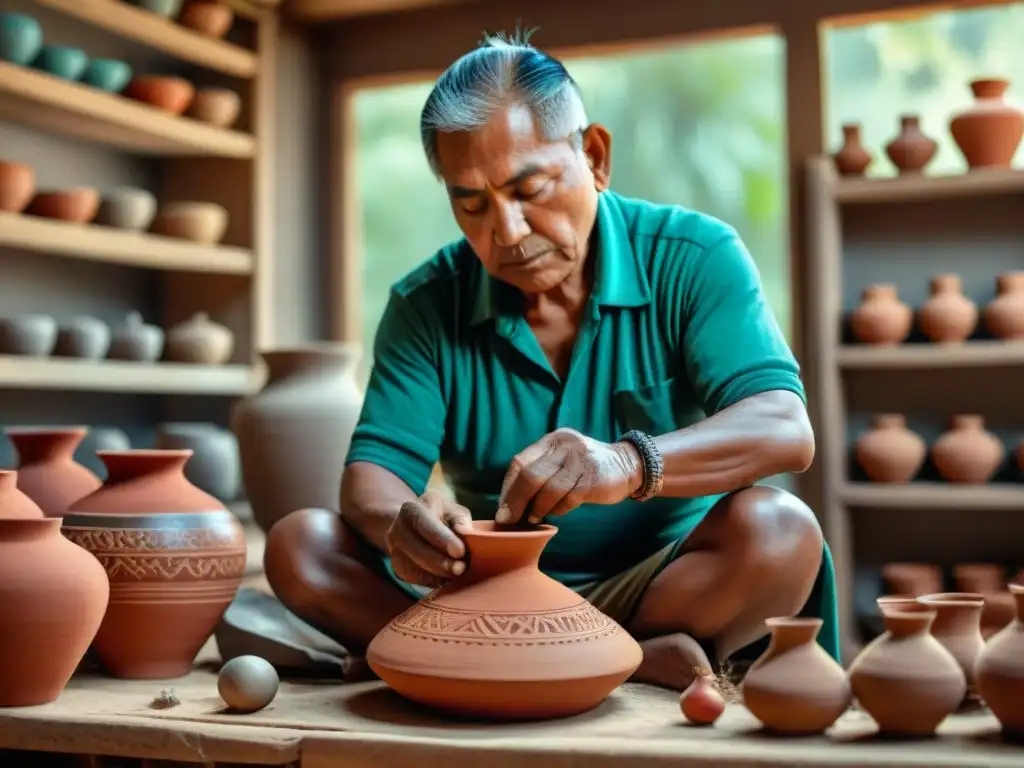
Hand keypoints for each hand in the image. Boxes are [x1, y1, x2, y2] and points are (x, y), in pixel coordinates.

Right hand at [385, 491, 472, 587]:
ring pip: (414, 568)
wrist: (413, 525)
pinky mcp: (398, 567)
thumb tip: (466, 532)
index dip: (443, 539)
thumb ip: (460, 520)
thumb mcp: (451, 510)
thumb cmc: (439, 516)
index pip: (426, 526)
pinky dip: (432, 581)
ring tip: (457, 575)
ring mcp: (395, 550)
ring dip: (437, 575)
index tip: (460, 552)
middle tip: (461, 569)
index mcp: (412, 510)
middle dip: (441, 562)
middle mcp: (398, 529)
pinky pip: (414, 579)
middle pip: (418, 550)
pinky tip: (446, 580)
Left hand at [496, 428, 643, 524]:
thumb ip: (539, 472)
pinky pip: (567, 499)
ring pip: (548, 489)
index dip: (508, 488)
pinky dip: (557, 509)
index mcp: (552, 441)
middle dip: (516, 501)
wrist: (627, 465)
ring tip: (533, 518)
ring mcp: (580, 461)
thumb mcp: (561, 459)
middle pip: (530, 476)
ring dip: (537, 508)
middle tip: (509, 519)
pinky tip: (556, 512)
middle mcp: (565, 447)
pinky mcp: (592, 479)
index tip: (503, 508)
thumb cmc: (585, 468)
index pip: (520, 462)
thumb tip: (510, 503)